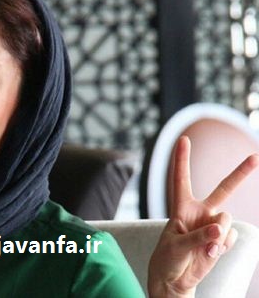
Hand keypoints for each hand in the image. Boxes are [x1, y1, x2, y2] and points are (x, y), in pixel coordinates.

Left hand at [148, 135, 258, 297]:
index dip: (182, 158)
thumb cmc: (168, 257)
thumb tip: (219, 229)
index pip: (181, 178)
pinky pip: (230, 239)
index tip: (184, 138)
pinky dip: (221, 248)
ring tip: (203, 248)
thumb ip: (197, 237)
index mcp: (181, 206)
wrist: (175, 279)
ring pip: (226, 220)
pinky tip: (209, 254)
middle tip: (256, 157)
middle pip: (223, 189)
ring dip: (217, 235)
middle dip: (240, 173)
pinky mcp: (221, 241)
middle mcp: (200, 212)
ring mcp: (213, 226)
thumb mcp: (176, 247)